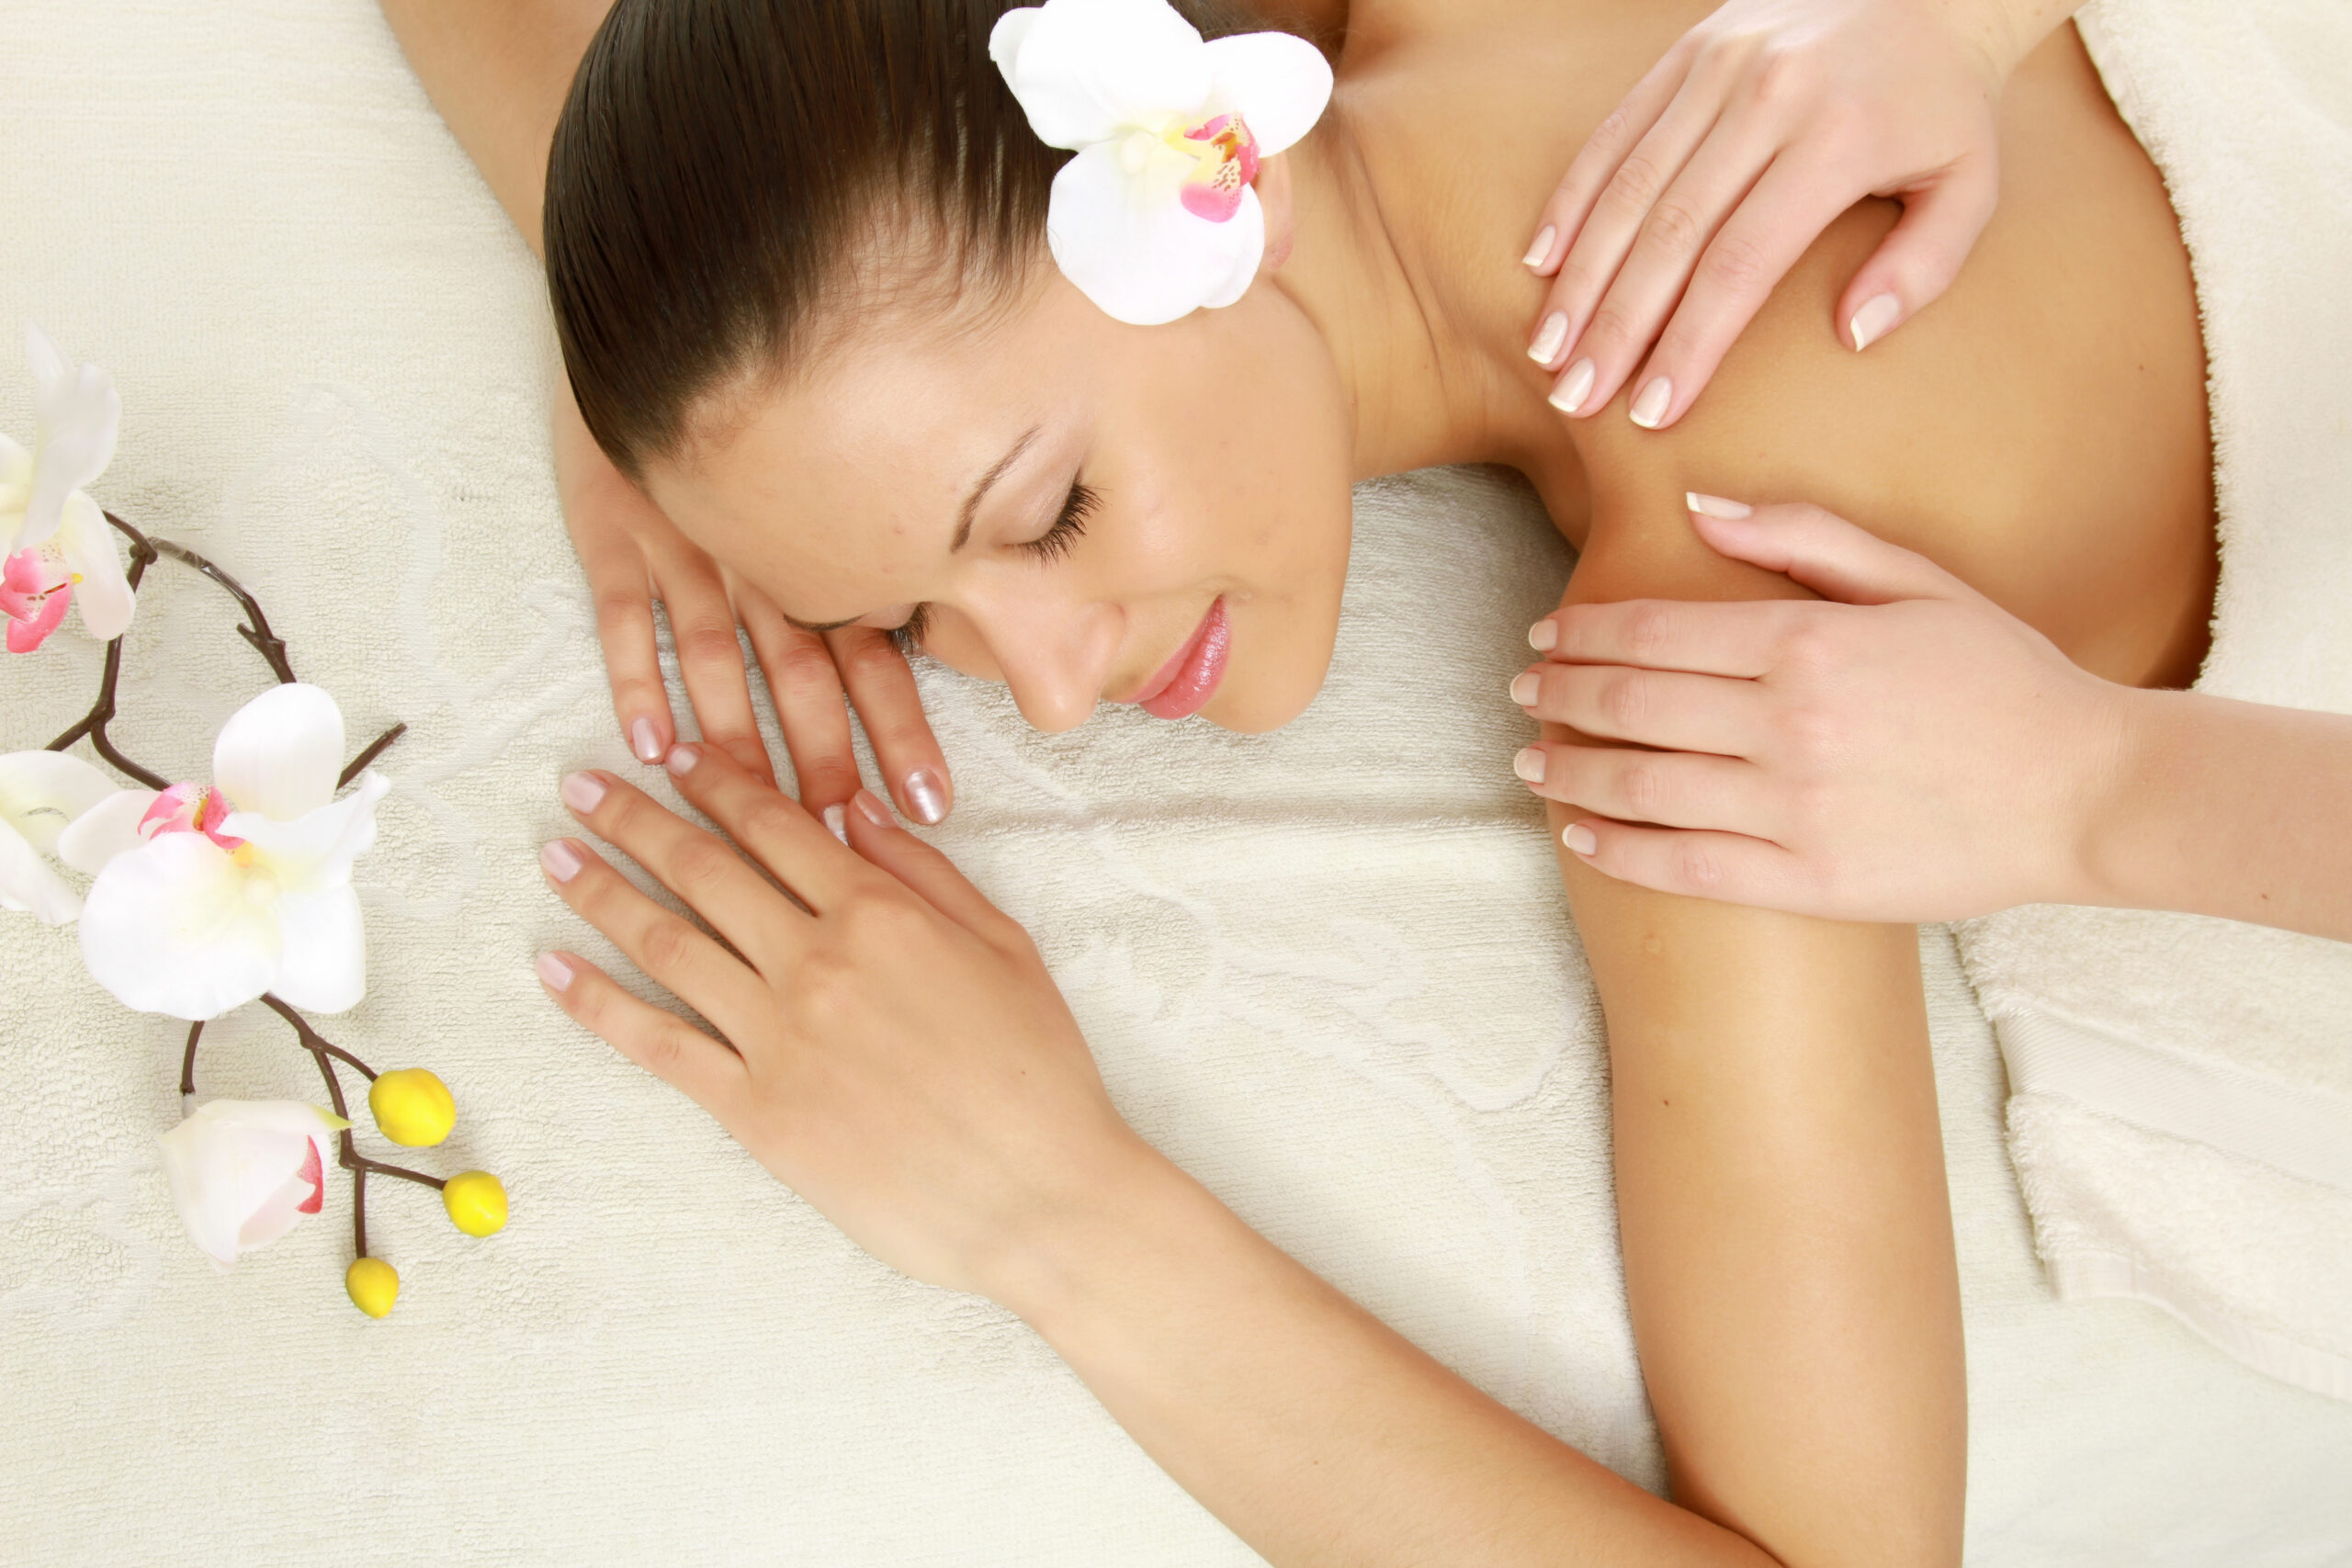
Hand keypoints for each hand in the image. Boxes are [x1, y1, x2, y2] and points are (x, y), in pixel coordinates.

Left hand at [535, 745, 1145, 1301]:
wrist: (1039, 1197)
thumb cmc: (1037, 1071)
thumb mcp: (1003, 947)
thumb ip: (924, 875)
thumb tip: (852, 811)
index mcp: (880, 913)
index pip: (775, 825)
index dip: (713, 783)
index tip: (669, 754)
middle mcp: (816, 961)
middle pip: (702, 870)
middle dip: (633, 818)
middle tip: (580, 784)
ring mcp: (778, 1037)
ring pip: (665, 944)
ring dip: (600, 893)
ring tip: (555, 857)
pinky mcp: (755, 1112)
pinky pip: (658, 1044)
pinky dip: (596, 1002)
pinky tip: (554, 967)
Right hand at [554, 386, 955, 829]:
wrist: (658, 316)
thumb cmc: (757, 422)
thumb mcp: (825, 475)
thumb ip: (869, 556)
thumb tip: (950, 632)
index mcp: (820, 551)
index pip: (875, 655)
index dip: (902, 729)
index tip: (929, 802)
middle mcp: (763, 554)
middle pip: (805, 670)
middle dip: (828, 753)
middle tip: (850, 826)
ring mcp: (687, 542)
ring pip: (720, 654)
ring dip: (736, 736)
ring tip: (755, 808)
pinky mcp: (614, 528)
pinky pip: (627, 611)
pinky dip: (640, 678)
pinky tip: (652, 746)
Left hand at [1513, 497, 2128, 921]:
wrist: (2087, 791)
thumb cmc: (2003, 678)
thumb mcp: (1916, 580)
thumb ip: (1803, 535)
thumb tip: (1697, 503)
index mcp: (1807, 641)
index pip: (1654, 631)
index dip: (1585, 632)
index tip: (1547, 634)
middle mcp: (1787, 724)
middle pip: (1630, 704)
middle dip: (1559, 694)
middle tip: (1523, 689)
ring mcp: (1793, 809)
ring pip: (1640, 785)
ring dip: (1568, 769)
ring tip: (1529, 758)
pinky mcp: (1807, 882)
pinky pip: (1683, 866)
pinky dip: (1617, 849)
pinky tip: (1579, 833)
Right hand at [1523, 0, 2052, 429]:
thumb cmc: (1944, 104)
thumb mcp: (1969, 186)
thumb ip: (1921, 268)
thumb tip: (1851, 335)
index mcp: (1838, 140)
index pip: (1741, 263)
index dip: (1690, 342)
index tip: (1654, 409)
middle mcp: (1769, 98)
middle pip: (1670, 234)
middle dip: (1617, 326)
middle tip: (1576, 397)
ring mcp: (1719, 68)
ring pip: (1629, 187)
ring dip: (1581, 276)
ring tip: (1550, 350)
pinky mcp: (1689, 54)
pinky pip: (1615, 133)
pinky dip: (1573, 201)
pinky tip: (1542, 263)